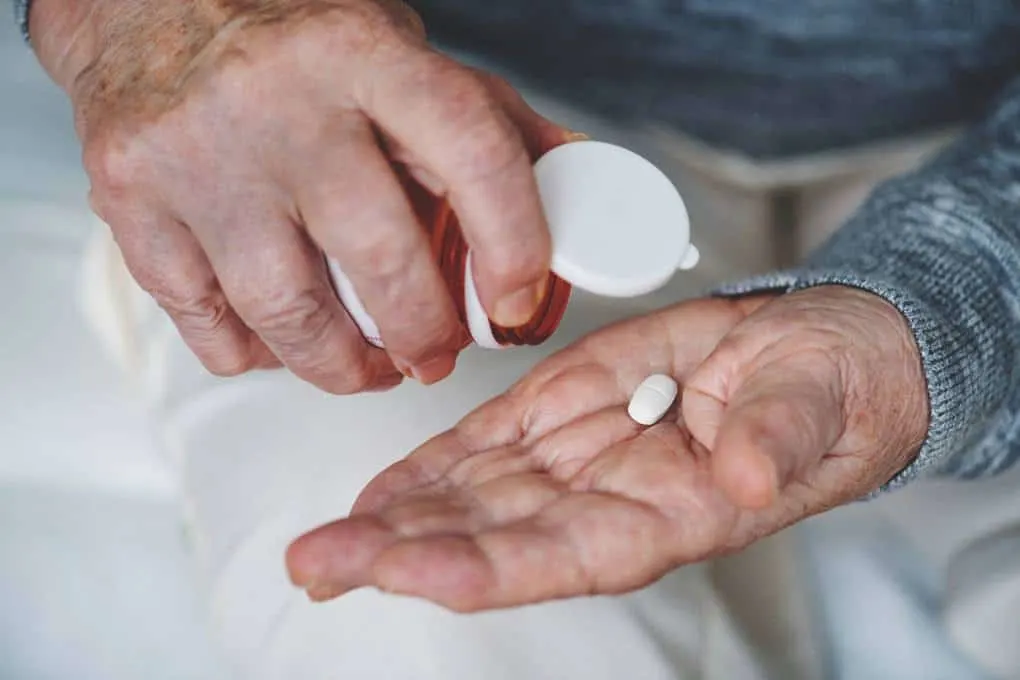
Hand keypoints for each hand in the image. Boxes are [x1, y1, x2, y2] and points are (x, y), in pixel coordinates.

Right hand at [31, 0, 570, 391]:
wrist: (145, 6)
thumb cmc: (289, 38)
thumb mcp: (397, 51)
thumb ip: (482, 116)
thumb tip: (572, 176)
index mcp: (364, 54)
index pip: (470, 151)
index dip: (512, 243)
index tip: (515, 302)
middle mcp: (278, 102)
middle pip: (376, 256)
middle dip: (422, 334)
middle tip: (435, 354)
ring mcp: (196, 155)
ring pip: (286, 311)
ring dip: (343, 366)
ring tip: (368, 367)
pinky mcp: (131, 201)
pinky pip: (205, 323)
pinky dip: (255, 354)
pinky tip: (282, 344)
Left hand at [285, 286, 927, 610]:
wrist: (809, 356)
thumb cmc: (825, 389)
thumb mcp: (816, 402)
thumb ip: (776, 438)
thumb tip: (746, 474)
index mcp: (666, 514)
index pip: (562, 557)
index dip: (485, 566)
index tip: (410, 570)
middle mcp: (604, 502)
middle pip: (489, 539)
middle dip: (401, 554)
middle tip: (319, 561)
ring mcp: (574, 461)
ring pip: (469, 501)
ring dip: (392, 522)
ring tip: (320, 543)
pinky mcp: (558, 413)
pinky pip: (480, 450)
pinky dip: (424, 471)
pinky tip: (374, 495)